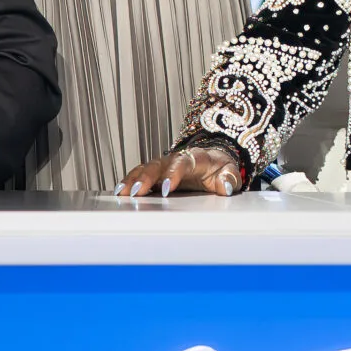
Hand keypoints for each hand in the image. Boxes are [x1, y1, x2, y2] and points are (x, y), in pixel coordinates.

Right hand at [116, 144, 247, 196]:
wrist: (213, 160)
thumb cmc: (220, 168)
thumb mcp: (230, 172)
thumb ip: (230, 179)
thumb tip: (226, 187)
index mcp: (196, 158)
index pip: (182, 163)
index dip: (172, 174)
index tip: (166, 189)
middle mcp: (176, 158)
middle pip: (158, 165)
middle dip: (146, 177)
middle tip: (136, 192)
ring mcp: (165, 165)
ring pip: (145, 168)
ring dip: (133, 180)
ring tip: (122, 193)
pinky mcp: (157, 173)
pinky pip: (140, 174)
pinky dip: (130, 182)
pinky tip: (120, 192)